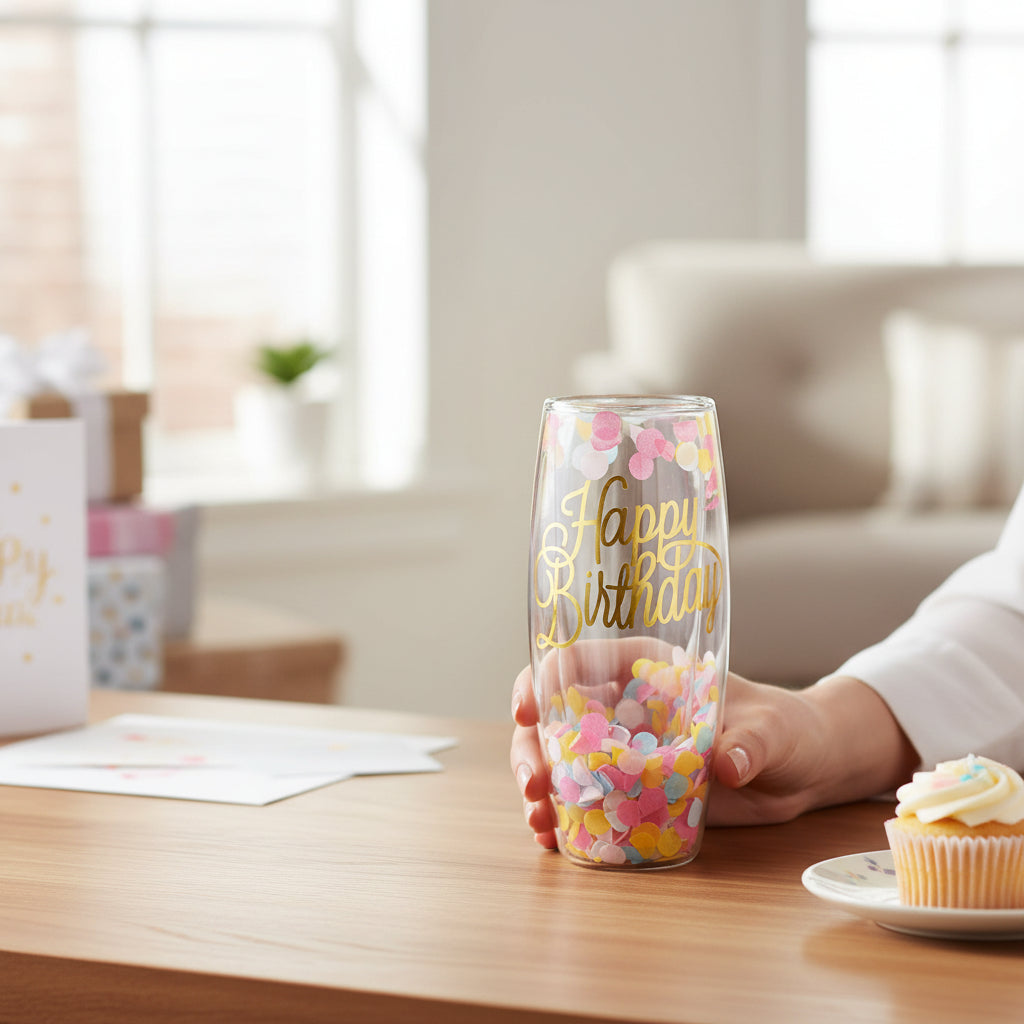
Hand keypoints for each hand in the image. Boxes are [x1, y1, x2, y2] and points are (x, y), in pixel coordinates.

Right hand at [511, 660, 917, 843]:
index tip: (529, 709)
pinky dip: (562, 817)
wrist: (801, 769)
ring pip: (559, 759)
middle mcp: (623, 706)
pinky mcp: (632, 792)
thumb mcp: (770, 729)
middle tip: (534, 783)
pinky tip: (552, 838)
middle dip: (530, 746)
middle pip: (553, 715)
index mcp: (646, 669)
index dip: (543, 678)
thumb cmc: (786, 727)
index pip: (579, 660)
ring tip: (538, 819)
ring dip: (539, 786)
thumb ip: (749, 742)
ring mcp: (623, 751)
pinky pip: (584, 800)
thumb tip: (728, 765)